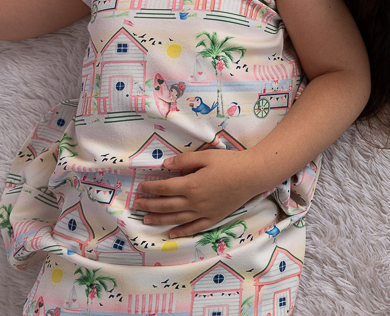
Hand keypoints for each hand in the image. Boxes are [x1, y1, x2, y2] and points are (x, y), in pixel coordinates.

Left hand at [136, 150, 270, 237]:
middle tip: (137, 205)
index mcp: (191, 185)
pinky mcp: (214, 217)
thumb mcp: (206, 156)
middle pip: (166, 205)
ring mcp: (204, 212)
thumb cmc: (230, 162)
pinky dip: (182, 232)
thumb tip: (164, 165)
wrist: (252, 175)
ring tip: (146, 219)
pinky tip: (172, 233)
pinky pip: (195, 228)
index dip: (150, 188)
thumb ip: (184, 160)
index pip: (164, 188)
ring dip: (160, 219)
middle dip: (149, 205)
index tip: (141, 187)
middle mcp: (195, 201)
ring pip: (177, 218)